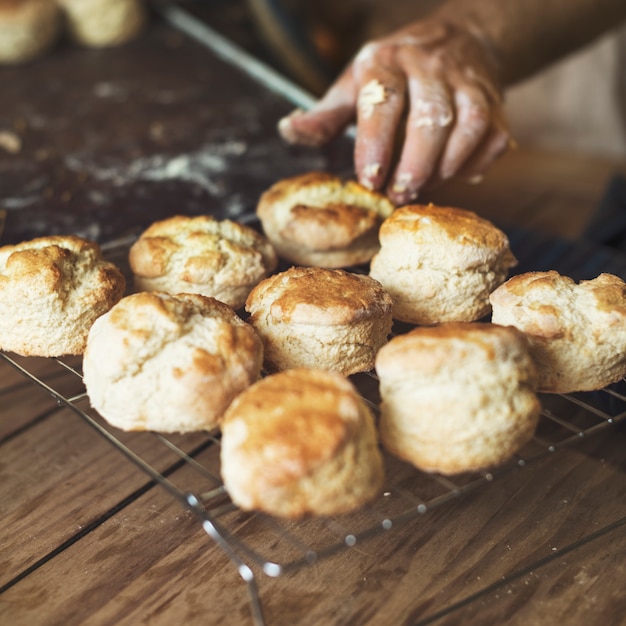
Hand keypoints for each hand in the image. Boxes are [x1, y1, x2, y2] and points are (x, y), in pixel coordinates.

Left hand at [278, 18, 512, 204]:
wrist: (459, 39)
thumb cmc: (394, 73)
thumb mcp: (353, 85)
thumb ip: (324, 115)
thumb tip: (288, 131)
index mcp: (387, 63)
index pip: (384, 102)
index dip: (377, 144)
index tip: (370, 179)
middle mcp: (430, 67)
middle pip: (431, 118)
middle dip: (415, 164)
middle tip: (398, 195)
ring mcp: (468, 83)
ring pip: (469, 126)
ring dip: (446, 166)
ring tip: (425, 188)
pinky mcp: (495, 101)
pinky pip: (494, 135)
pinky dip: (477, 162)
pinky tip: (457, 175)